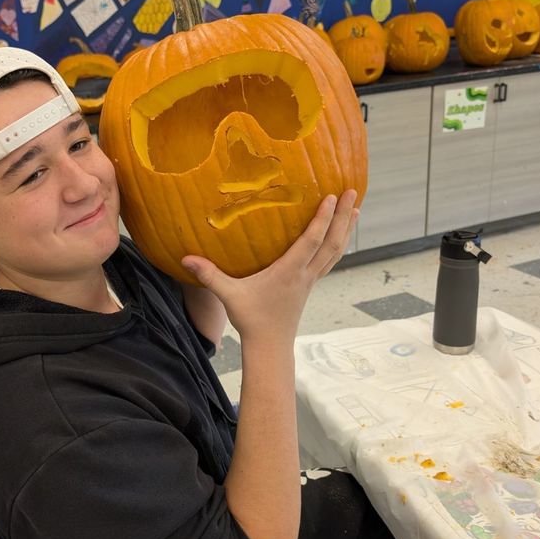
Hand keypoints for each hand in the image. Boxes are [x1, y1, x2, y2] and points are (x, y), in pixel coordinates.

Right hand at [181, 190, 357, 344]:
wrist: (270, 346)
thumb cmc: (251, 320)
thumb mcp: (228, 296)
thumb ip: (209, 276)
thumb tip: (186, 259)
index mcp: (289, 272)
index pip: (311, 241)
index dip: (322, 219)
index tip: (330, 197)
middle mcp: (305, 274)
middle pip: (332, 242)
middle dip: (343, 217)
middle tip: (353, 192)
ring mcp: (310, 280)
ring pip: (335, 251)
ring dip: (345, 229)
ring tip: (354, 209)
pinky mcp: (309, 285)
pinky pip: (329, 260)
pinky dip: (336, 244)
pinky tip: (337, 236)